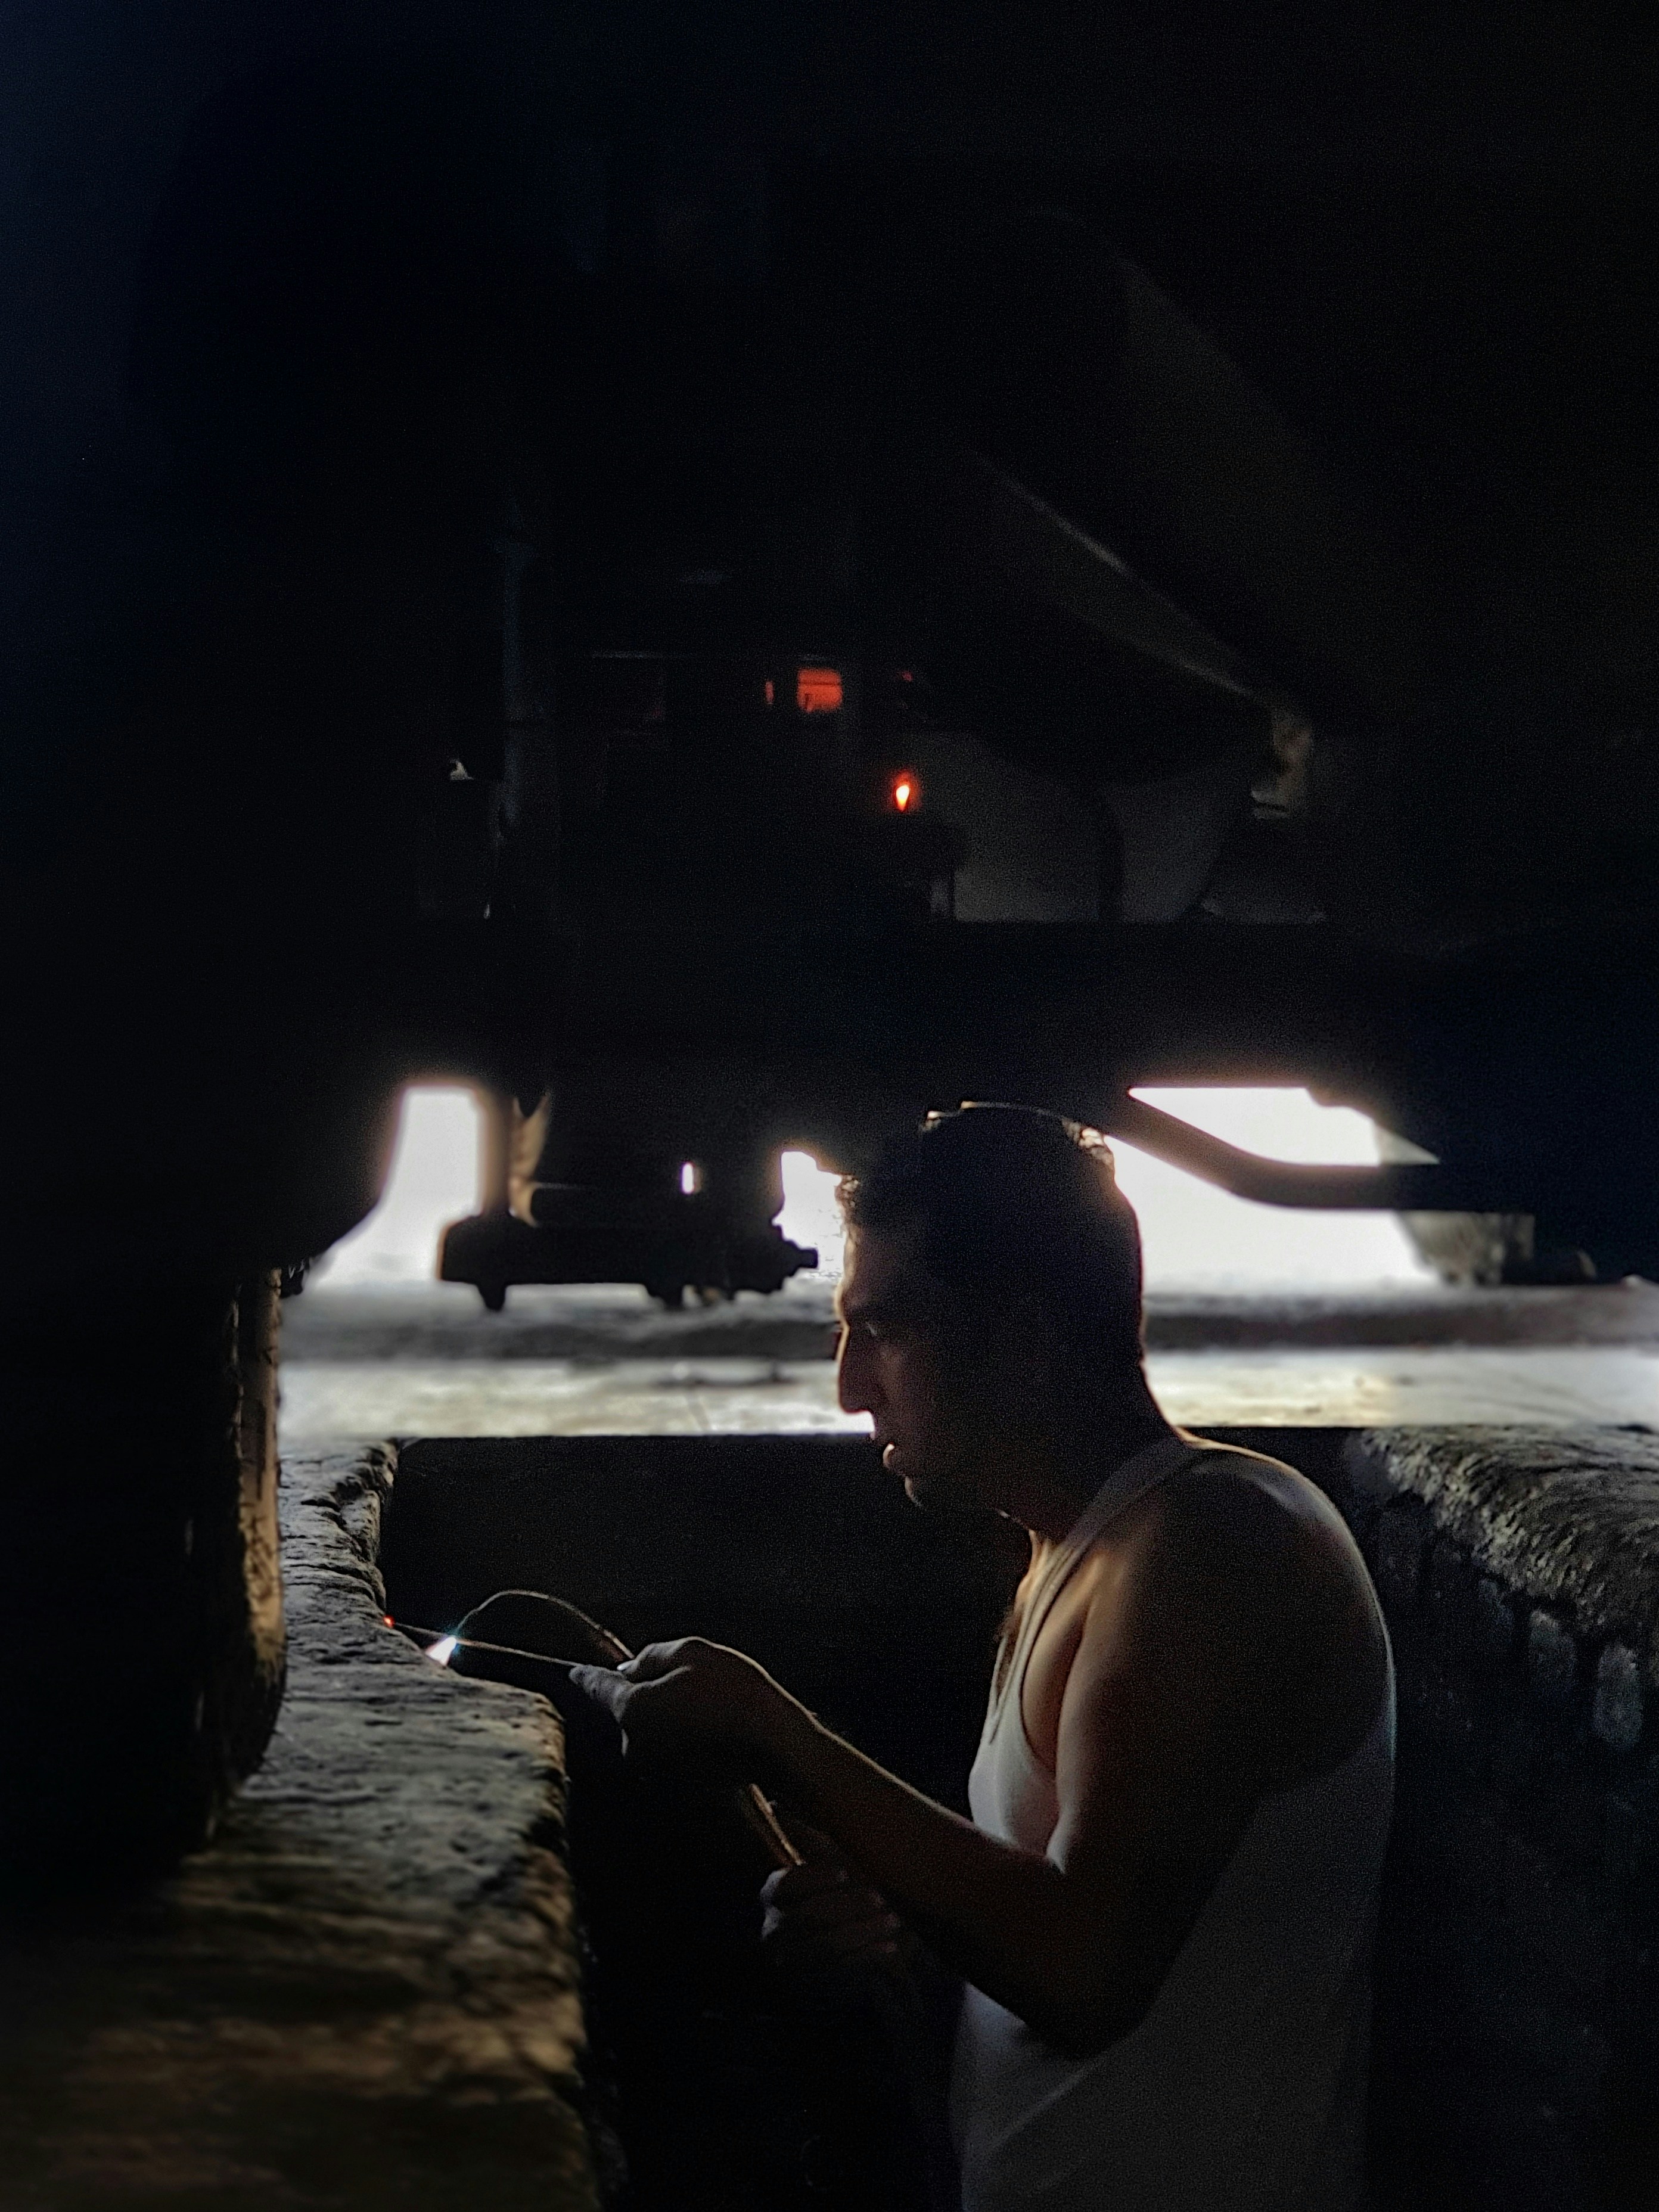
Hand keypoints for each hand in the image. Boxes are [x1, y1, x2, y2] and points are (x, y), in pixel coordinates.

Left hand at [568, 1637, 799, 1771]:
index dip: (585, 1676)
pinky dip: (682, 1740)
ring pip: (650, 1734)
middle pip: (625, 1714)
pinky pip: (671, 1753)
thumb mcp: (691, 1652)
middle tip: (676, 1682)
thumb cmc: (733, 1692)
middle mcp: (634, 1746)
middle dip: (640, 1698)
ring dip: (664, 1721)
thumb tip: (629, 1670)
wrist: (775, 1746)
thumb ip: (650, 1658)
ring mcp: (656, 1771)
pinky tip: (712, 1729)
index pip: (596, 1688)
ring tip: (704, 1706)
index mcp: (631, 1710)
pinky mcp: (680, 1786)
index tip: (574, 1672)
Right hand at [761, 1821, 909, 2003]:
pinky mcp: (813, 1990)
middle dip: (846, 1907)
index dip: (814, 1878)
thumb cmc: (843, 1893)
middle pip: (805, 1919)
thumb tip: (779, 1805)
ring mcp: (791, 1965)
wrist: (859, 1942)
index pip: (783, 1886)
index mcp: (774, 1896)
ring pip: (823, 1948)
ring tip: (893, 1920)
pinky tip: (890, 1946)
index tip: (845, 1873)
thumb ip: (809, 1841)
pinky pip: (839, 1975)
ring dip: (861, 1931)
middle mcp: (774, 1932)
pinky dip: (867, 1957)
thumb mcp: (829, 1867)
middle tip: (881, 1898)